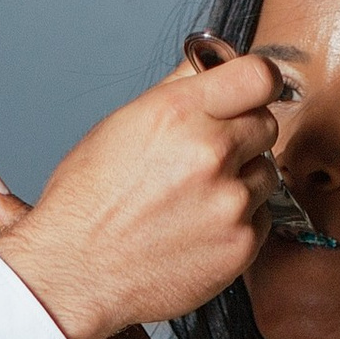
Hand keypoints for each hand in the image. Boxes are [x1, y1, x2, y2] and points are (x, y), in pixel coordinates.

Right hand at [0, 56, 281, 338]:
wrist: (74, 273)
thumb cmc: (87, 204)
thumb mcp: (120, 124)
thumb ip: (176, 90)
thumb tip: (210, 65)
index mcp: (179, 113)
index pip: (259, 76)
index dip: (257, 85)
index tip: (251, 97)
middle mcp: (209, 153)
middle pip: (265, 124)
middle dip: (241, 137)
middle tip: (206, 160)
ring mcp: (230, 201)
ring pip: (265, 173)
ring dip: (241, 182)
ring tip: (195, 200)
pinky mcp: (240, 244)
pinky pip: (261, 217)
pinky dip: (238, 222)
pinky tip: (198, 228)